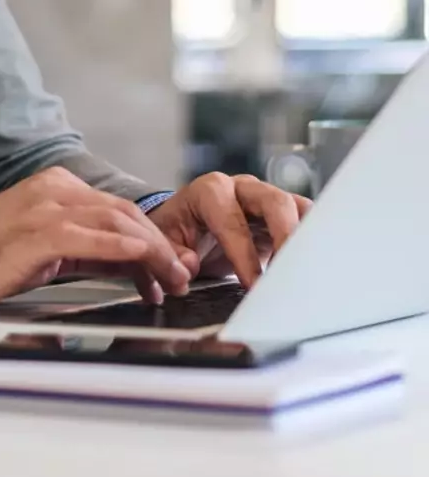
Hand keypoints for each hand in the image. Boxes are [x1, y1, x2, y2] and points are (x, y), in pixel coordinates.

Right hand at [0, 166, 194, 311]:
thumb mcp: (46, 251)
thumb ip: (89, 252)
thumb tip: (135, 266)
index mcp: (54, 188)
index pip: (119, 210)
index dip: (153, 240)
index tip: (171, 268)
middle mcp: (53, 190)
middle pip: (125, 214)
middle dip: (162, 247)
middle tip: (182, 278)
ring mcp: (44, 208)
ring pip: (117, 224)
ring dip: (154, 254)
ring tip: (171, 282)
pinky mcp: (37, 233)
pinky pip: (93, 238)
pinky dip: (126, 250)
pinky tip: (145, 264)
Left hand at [145, 172, 310, 288]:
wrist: (186, 224)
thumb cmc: (177, 231)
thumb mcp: (163, 241)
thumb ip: (172, 253)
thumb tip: (190, 265)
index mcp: (209, 192)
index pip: (232, 222)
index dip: (244, 256)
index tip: (254, 287)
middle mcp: (242, 189)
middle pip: (275, 202)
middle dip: (286, 236)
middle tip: (292, 272)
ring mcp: (267, 198)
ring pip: (300, 208)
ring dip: (307, 238)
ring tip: (306, 271)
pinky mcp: (285, 214)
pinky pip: (308, 221)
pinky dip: (313, 242)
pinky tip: (310, 267)